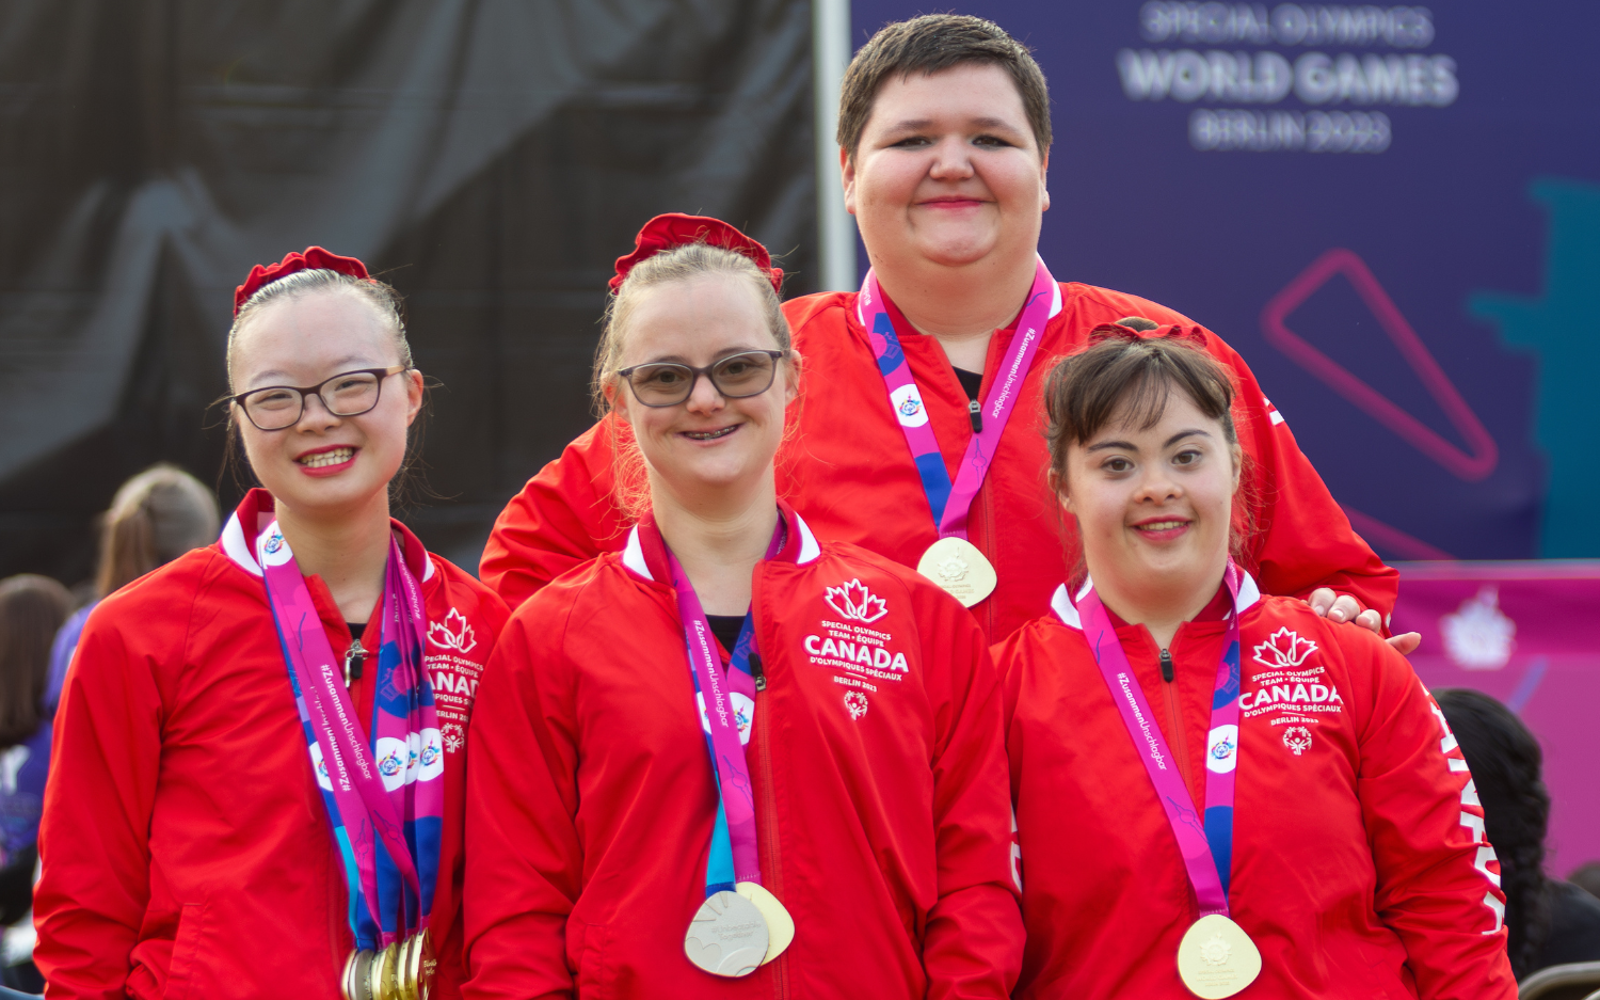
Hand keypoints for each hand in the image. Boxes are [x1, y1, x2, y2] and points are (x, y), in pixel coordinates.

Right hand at [1306, 588, 1420, 654]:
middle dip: (1344, 609)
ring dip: (1324, 602)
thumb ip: (1394, 649)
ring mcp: (1325, 611)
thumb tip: (1417, 636)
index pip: (1370, 617)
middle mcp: (1346, 614)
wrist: (1323, 671)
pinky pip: (1307, 601)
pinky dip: (1307, 603)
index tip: (1364, 626)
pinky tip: (1303, 609)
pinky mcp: (1306, 612)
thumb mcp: (1373, 659)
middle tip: (1337, 619)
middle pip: (1348, 603)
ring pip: (1327, 596)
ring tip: (1318, 614)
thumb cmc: (1353, 664)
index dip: (1369, 619)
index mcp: (1364, 625)